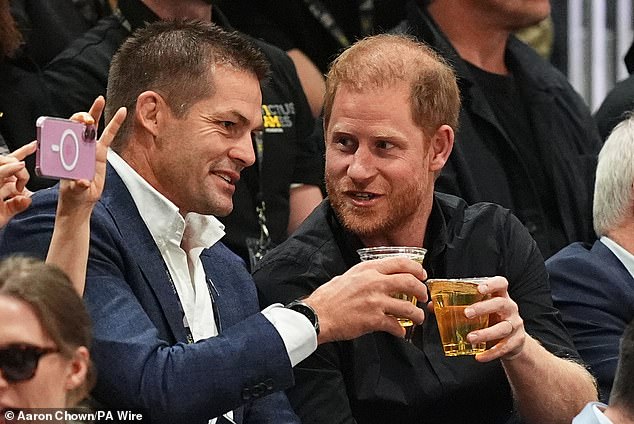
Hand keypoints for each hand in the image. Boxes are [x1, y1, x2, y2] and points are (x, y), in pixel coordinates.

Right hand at [0, 141, 36, 227]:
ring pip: (3, 162)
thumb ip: (18, 205)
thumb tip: (28, 199)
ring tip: (20, 169)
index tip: (35, 145)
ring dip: (14, 165)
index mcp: (1, 182)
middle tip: (23, 168)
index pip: (11, 163)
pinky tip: (18, 166)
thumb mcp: (6, 213)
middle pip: (6, 159)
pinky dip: (8, 169)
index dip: (23, 151)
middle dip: (17, 158)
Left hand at [58, 96, 125, 212]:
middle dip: (84, 115)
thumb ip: (77, 185)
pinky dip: (115, 125)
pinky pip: (108, 137)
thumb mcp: (73, 191)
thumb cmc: (72, 195)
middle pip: (79, 125)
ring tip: (100, 99)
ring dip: (96, 113)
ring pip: (93, 128)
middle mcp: (77, 147)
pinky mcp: (100, 153)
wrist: (81, 200)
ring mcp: (89, 149)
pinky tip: (121, 113)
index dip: (73, 123)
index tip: (80, 122)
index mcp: (67, 152)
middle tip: (92, 109)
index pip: (67, 131)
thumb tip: (83, 181)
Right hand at [304, 257, 426, 342]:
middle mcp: (374, 282)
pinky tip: (400, 332)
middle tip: (423, 296)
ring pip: (408, 307)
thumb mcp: (348, 276)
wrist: (317, 315)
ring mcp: (375, 301)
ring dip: (416, 314)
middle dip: (421, 290)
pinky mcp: (374, 320)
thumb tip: (379, 276)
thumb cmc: (329, 297)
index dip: (416, 269)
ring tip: (418, 318)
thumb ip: (365, 274)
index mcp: (368, 269)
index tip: (422, 275)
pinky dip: (400, 330)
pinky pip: (395, 325)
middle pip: (410, 282)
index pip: (400, 262)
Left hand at [461, 276, 525, 361]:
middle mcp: (510, 308)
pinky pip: (504, 347)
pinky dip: (491, 353)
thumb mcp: (480, 311)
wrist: (513, 341)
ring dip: (486, 333)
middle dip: (483, 308)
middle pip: (500, 304)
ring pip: (503, 327)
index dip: (491, 284)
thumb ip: (458, 306)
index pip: (501, 284)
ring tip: (469, 338)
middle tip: (466, 314)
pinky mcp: (516, 341)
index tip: (479, 288)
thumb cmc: (491, 320)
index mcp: (500, 296)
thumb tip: (432, 305)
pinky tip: (478, 356)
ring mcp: (515, 325)